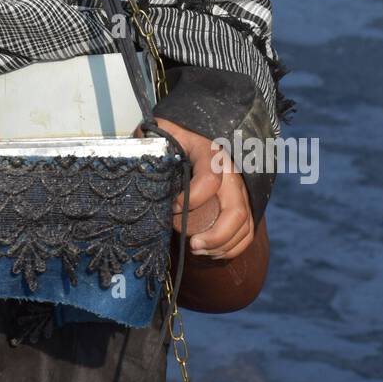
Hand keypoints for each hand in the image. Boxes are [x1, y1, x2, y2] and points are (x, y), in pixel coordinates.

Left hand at [135, 117, 253, 260]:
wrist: (195, 130)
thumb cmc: (175, 133)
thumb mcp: (161, 132)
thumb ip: (147, 142)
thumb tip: (135, 161)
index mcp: (210, 152)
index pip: (210, 179)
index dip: (192, 199)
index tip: (172, 207)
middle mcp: (232, 172)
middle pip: (236, 210)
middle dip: (216, 235)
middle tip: (191, 246)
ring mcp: (240, 189)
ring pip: (244, 224)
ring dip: (223, 245)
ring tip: (197, 249)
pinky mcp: (242, 201)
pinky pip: (247, 230)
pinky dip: (233, 247)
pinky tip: (211, 251)